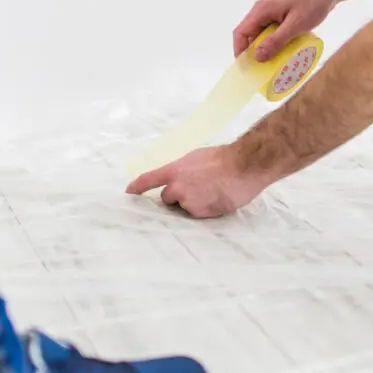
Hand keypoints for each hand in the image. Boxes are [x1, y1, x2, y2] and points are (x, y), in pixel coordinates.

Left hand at [124, 145, 270, 218]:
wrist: (244, 165)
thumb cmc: (225, 158)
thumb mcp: (197, 157)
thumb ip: (184, 169)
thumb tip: (182, 177)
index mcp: (175, 170)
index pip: (148, 179)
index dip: (137, 187)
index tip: (128, 193)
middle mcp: (177, 187)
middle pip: (166, 198)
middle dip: (177, 197)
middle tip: (197, 189)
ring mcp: (188, 201)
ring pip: (184, 208)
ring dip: (194, 204)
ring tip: (213, 192)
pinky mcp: (200, 213)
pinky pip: (198, 214)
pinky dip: (206, 210)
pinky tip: (218, 199)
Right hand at [232, 0, 343, 61]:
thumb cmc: (313, 2)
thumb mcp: (295, 25)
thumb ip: (276, 41)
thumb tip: (257, 57)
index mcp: (261, 10)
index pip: (241, 32)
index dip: (240, 51)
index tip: (246, 67)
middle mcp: (263, 9)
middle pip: (250, 33)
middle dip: (254, 52)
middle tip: (262, 69)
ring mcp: (273, 10)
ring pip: (262, 32)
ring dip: (266, 47)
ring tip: (274, 62)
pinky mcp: (282, 12)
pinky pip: (273, 29)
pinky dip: (275, 41)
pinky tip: (285, 49)